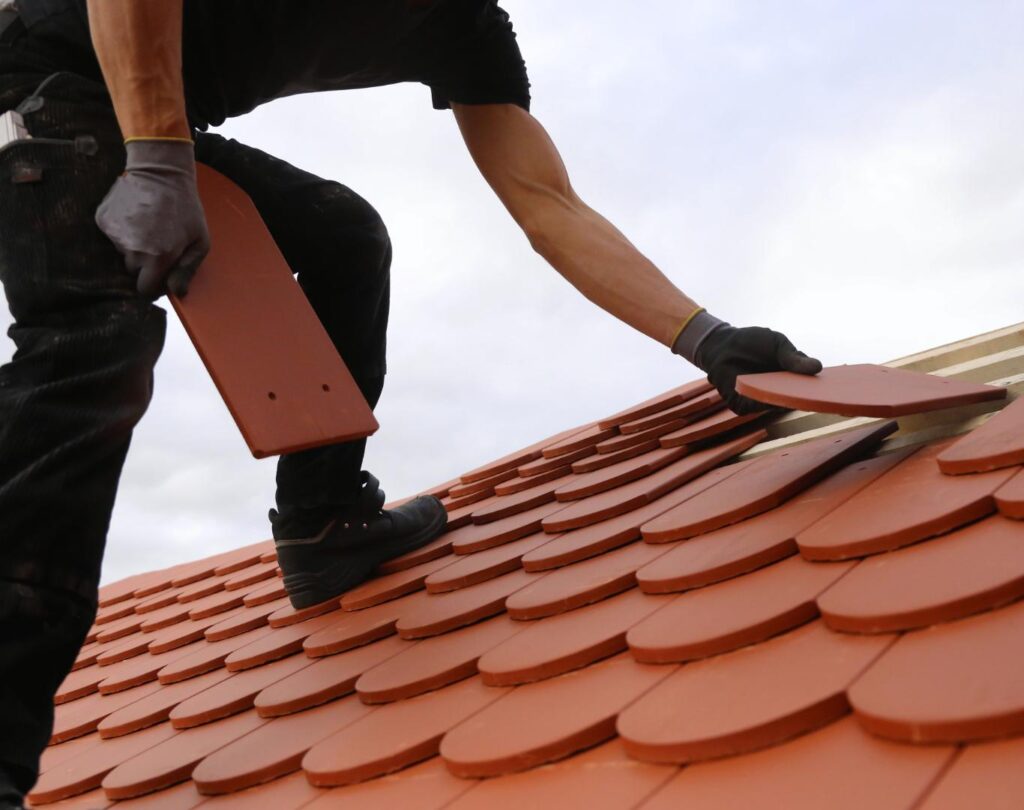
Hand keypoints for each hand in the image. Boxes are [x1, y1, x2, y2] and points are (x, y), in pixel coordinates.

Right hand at [96, 140, 209, 298]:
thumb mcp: (199, 241)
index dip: (153, 286)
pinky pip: (111, 236)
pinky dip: (122, 230)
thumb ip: (187, 270)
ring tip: (148, 226)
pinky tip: (135, 216)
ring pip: (122, 253)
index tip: (159, 277)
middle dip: (144, 265)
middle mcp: (133, 250)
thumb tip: (176, 293)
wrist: (161, 172)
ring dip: (133, 246)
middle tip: (158, 244)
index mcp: (157, 258)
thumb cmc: (186, 209)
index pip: (145, 290)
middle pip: (133, 272)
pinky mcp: (103, 219)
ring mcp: (115, 234)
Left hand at [697, 325, 822, 413]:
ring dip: (788, 401)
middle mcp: (777, 392)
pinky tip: (775, 397)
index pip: (808, 387)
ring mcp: (761, 400)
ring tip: (801, 396)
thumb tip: (818, 368)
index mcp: (789, 379)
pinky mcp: (743, 405)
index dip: (820, 389)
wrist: (722, 343)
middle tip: (823, 396)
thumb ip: (794, 357)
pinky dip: (765, 402)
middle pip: (796, 399)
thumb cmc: (752, 342)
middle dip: (808, 397)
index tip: (836, 390)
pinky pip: (758, 406)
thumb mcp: (777, 344)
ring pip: (778, 405)